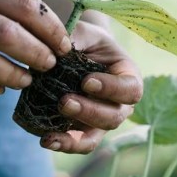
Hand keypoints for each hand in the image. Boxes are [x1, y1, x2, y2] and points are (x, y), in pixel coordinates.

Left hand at [39, 21, 142, 153]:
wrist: (74, 52)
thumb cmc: (84, 39)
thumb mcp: (83, 32)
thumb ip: (75, 37)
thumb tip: (58, 49)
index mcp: (128, 77)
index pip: (131, 89)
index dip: (111, 89)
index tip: (87, 81)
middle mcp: (119, 103)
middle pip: (113, 117)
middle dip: (89, 112)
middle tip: (65, 102)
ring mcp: (100, 120)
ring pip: (94, 137)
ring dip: (74, 137)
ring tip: (51, 133)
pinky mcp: (81, 129)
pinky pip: (76, 143)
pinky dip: (62, 144)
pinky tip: (45, 140)